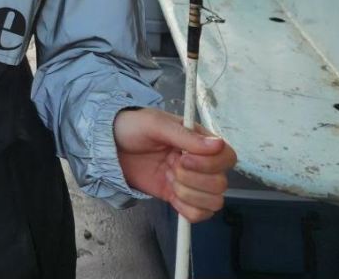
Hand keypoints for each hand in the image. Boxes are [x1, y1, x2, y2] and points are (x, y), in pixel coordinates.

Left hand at [113, 107, 235, 222]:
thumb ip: (185, 135)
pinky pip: (200, 215)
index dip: (210, 163)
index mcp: (199, 140)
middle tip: (169, 166)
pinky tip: (170, 194)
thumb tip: (218, 144)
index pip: (227, 157)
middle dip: (192, 179)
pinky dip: (186, 209)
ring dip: (188, 194)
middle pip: (221, 183)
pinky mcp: (181, 198)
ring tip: (168, 177)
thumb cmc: (133, 127)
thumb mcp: (155, 123)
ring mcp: (192, 182)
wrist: (111, 147)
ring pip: (213, 202)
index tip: (183, 158)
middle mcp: (201, 162)